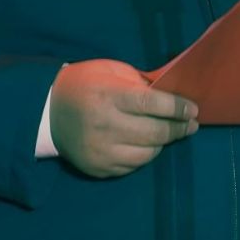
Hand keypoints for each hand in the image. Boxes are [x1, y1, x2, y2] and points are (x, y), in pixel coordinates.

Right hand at [48, 59, 198, 177]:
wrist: (46, 113)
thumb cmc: (83, 84)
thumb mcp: (109, 71)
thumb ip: (138, 82)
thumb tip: (170, 96)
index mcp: (107, 96)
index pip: (150, 104)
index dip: (176, 108)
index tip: (193, 109)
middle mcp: (103, 126)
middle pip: (153, 133)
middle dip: (178, 129)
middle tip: (192, 125)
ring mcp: (100, 150)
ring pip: (147, 154)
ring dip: (163, 143)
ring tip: (169, 133)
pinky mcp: (97, 168)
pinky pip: (132, 167)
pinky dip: (144, 155)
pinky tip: (146, 144)